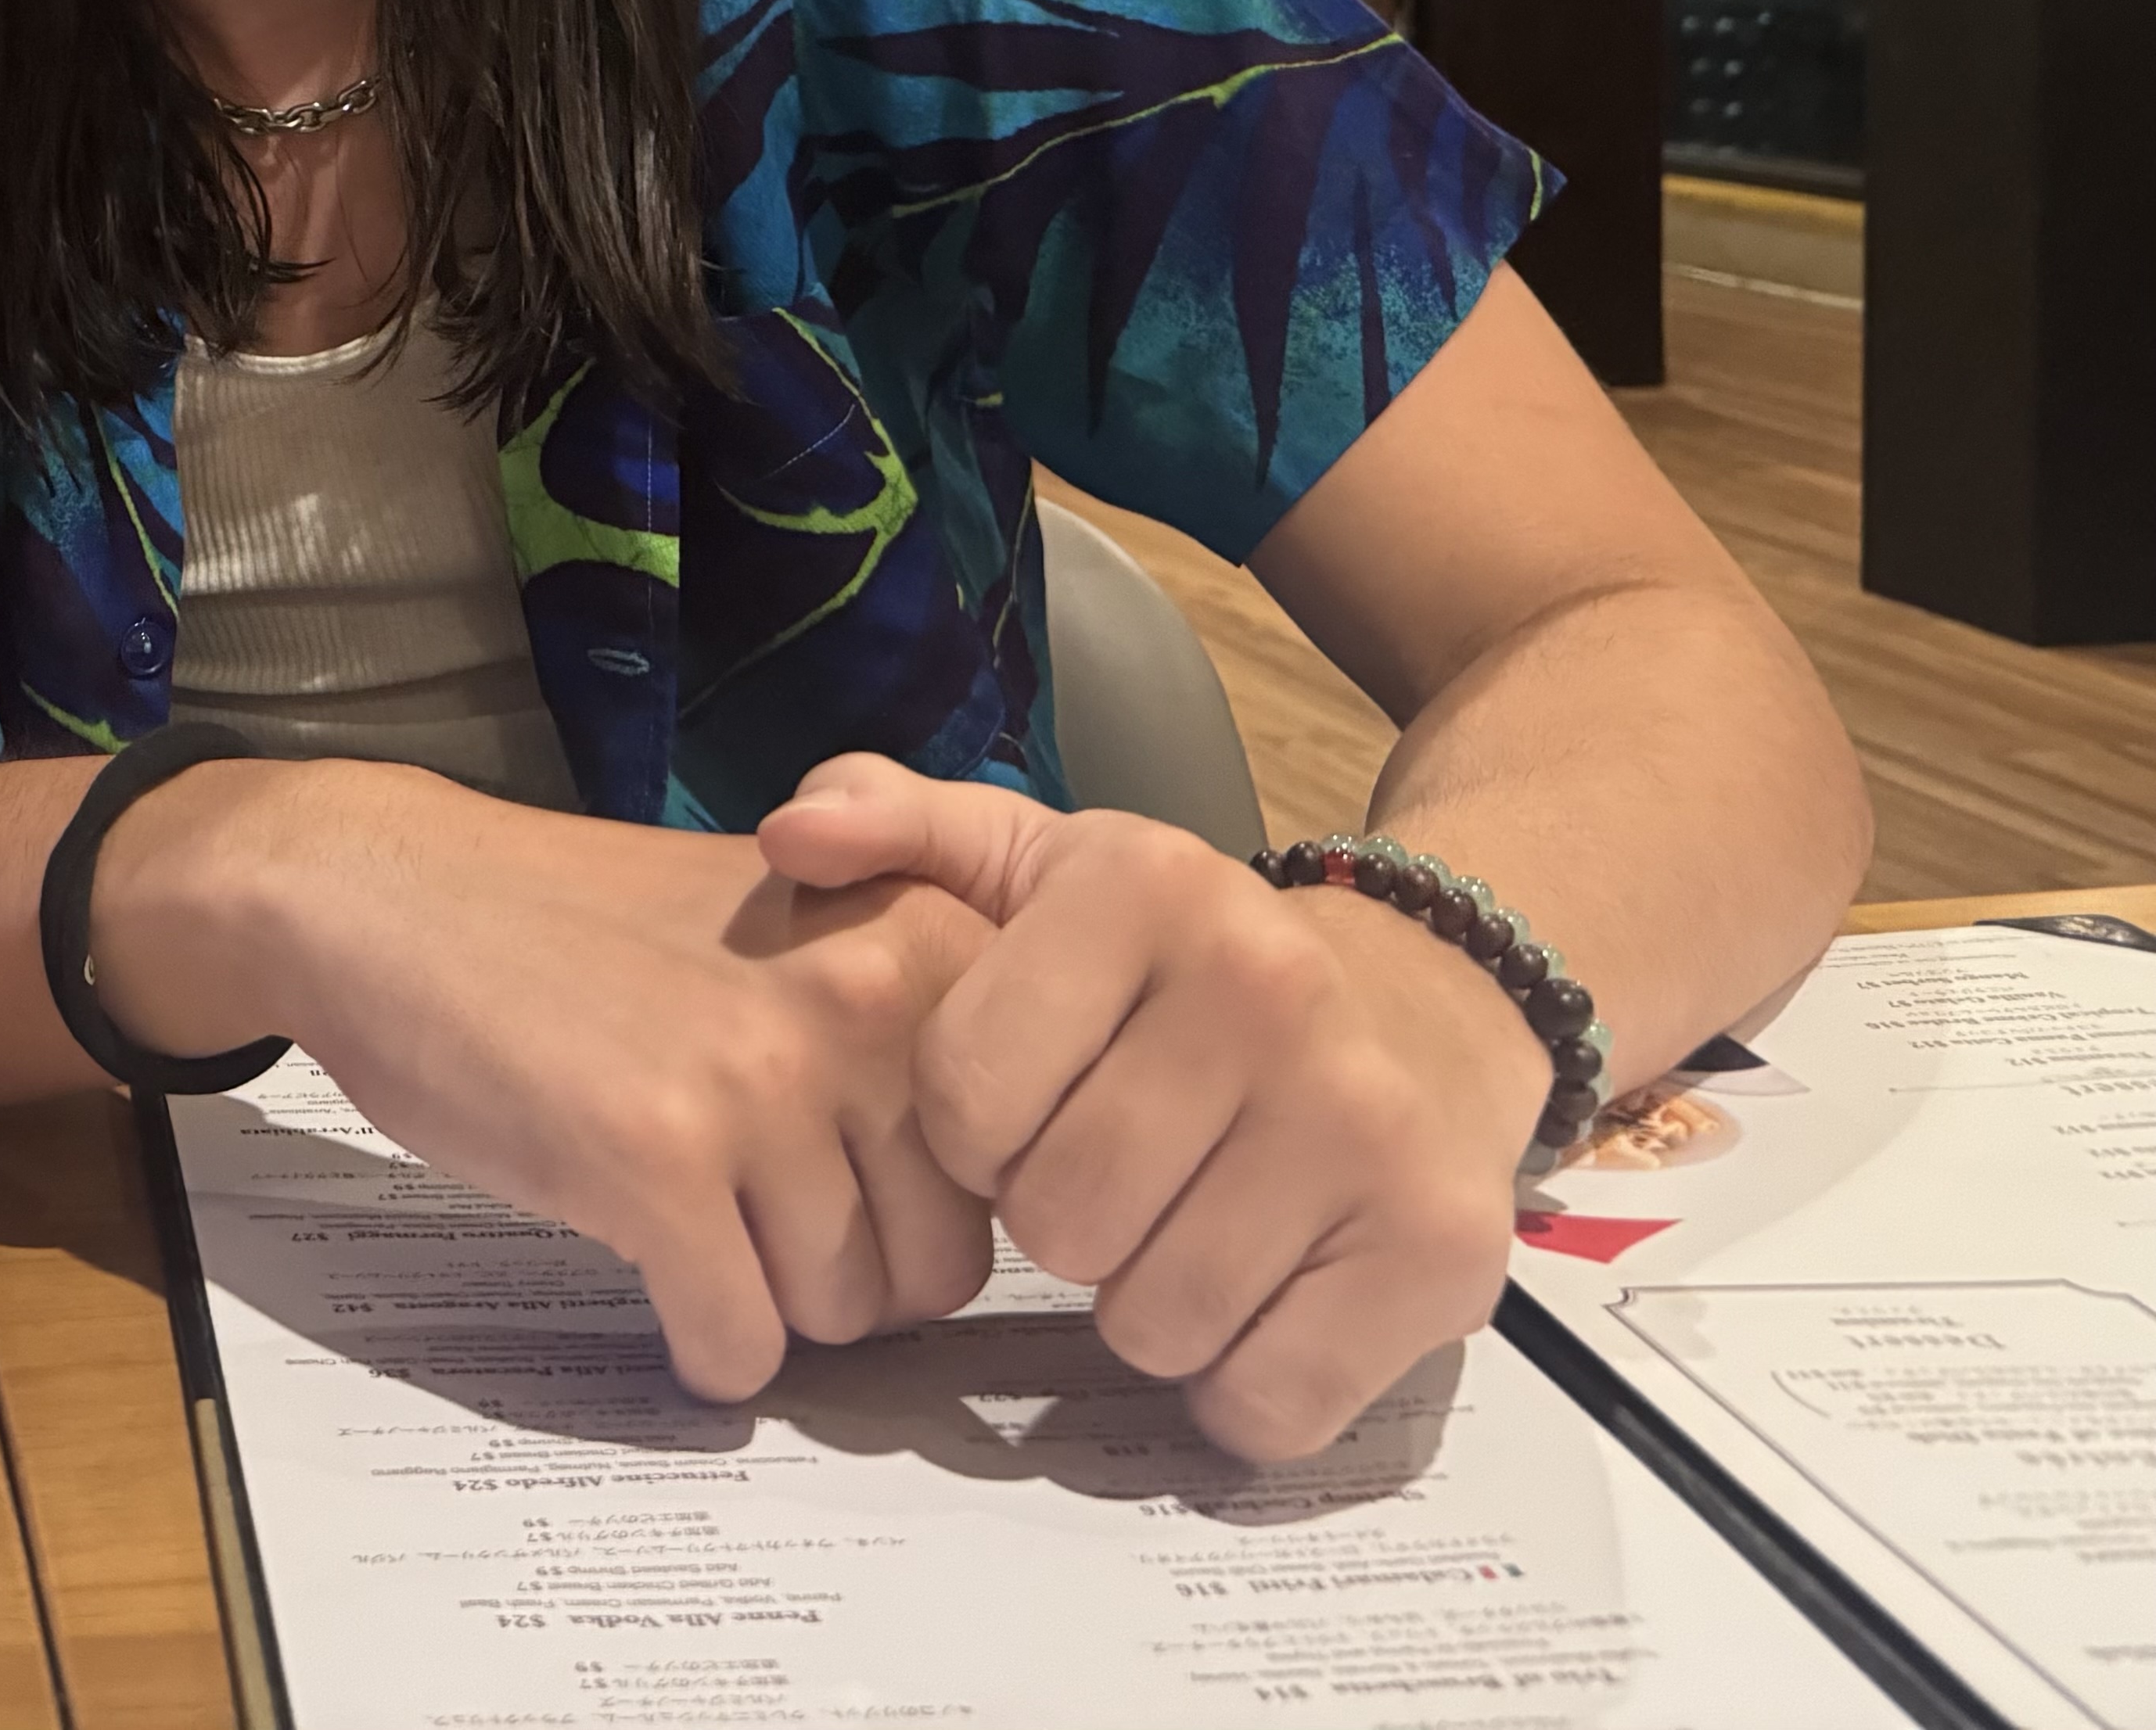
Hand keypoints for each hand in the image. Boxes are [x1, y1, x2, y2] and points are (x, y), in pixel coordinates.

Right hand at [96, 763, 998, 1405]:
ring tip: (688, 1216)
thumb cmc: (585, 928)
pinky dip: (699, 1343)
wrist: (394, 896)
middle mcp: (867, 1004)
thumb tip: (979, 1213)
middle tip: (754, 1216)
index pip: (1009, 1165)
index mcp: (922, 938)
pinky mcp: (656, 1166)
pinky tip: (644, 1260)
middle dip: (849, 1273)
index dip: (921, 1201)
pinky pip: (739, 1346)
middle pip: (939, 1265)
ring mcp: (761, 1086)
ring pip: (841, 1318)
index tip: (840, 1177)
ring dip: (765, 1299)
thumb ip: (902, 1033)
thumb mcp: (791, 927)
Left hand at [755, 756, 1545, 1460]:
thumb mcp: (1041, 863)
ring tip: (1190, 1220)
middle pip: (1056, 1221)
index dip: (972, 1130)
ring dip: (1146, 1305)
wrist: (1431, 1003)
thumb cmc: (1184, 958)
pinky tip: (1266, 1291)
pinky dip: (1241, 1385)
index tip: (1030, 1103)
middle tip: (1120, 1171)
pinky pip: (1264, 1401)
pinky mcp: (1438, 1255)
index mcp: (1145, 888)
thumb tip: (792, 832)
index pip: (960, 1092)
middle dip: (1061, 1222)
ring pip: (1152, 1323)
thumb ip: (900, 829)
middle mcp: (1267, 990)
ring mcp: (1366, 1125)